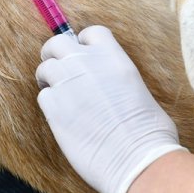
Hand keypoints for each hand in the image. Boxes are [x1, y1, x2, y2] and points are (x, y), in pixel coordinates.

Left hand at [36, 26, 185, 192]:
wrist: (136, 159)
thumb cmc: (150, 134)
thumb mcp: (141, 93)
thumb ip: (120, 82)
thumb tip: (116, 90)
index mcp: (115, 58)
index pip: (91, 33)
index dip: (83, 42)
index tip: (83, 55)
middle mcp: (88, 65)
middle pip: (57, 43)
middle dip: (54, 54)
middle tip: (58, 70)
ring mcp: (68, 84)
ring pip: (45, 68)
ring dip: (48, 79)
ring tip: (57, 94)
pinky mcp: (54, 108)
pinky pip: (43, 96)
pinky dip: (49, 104)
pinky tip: (62, 117)